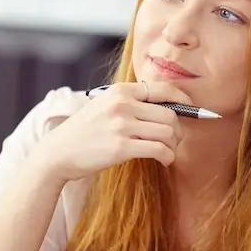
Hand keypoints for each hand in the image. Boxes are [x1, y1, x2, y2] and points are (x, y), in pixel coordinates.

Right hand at [31, 80, 192, 182]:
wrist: (58, 153)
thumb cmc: (83, 133)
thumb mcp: (104, 107)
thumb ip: (131, 103)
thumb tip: (169, 109)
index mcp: (120, 91)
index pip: (163, 89)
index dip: (184, 100)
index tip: (192, 110)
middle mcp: (122, 105)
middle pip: (171, 114)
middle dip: (180, 130)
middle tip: (175, 141)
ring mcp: (122, 125)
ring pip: (169, 132)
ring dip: (174, 145)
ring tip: (167, 152)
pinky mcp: (121, 147)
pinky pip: (160, 149)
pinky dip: (168, 157)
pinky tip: (164, 160)